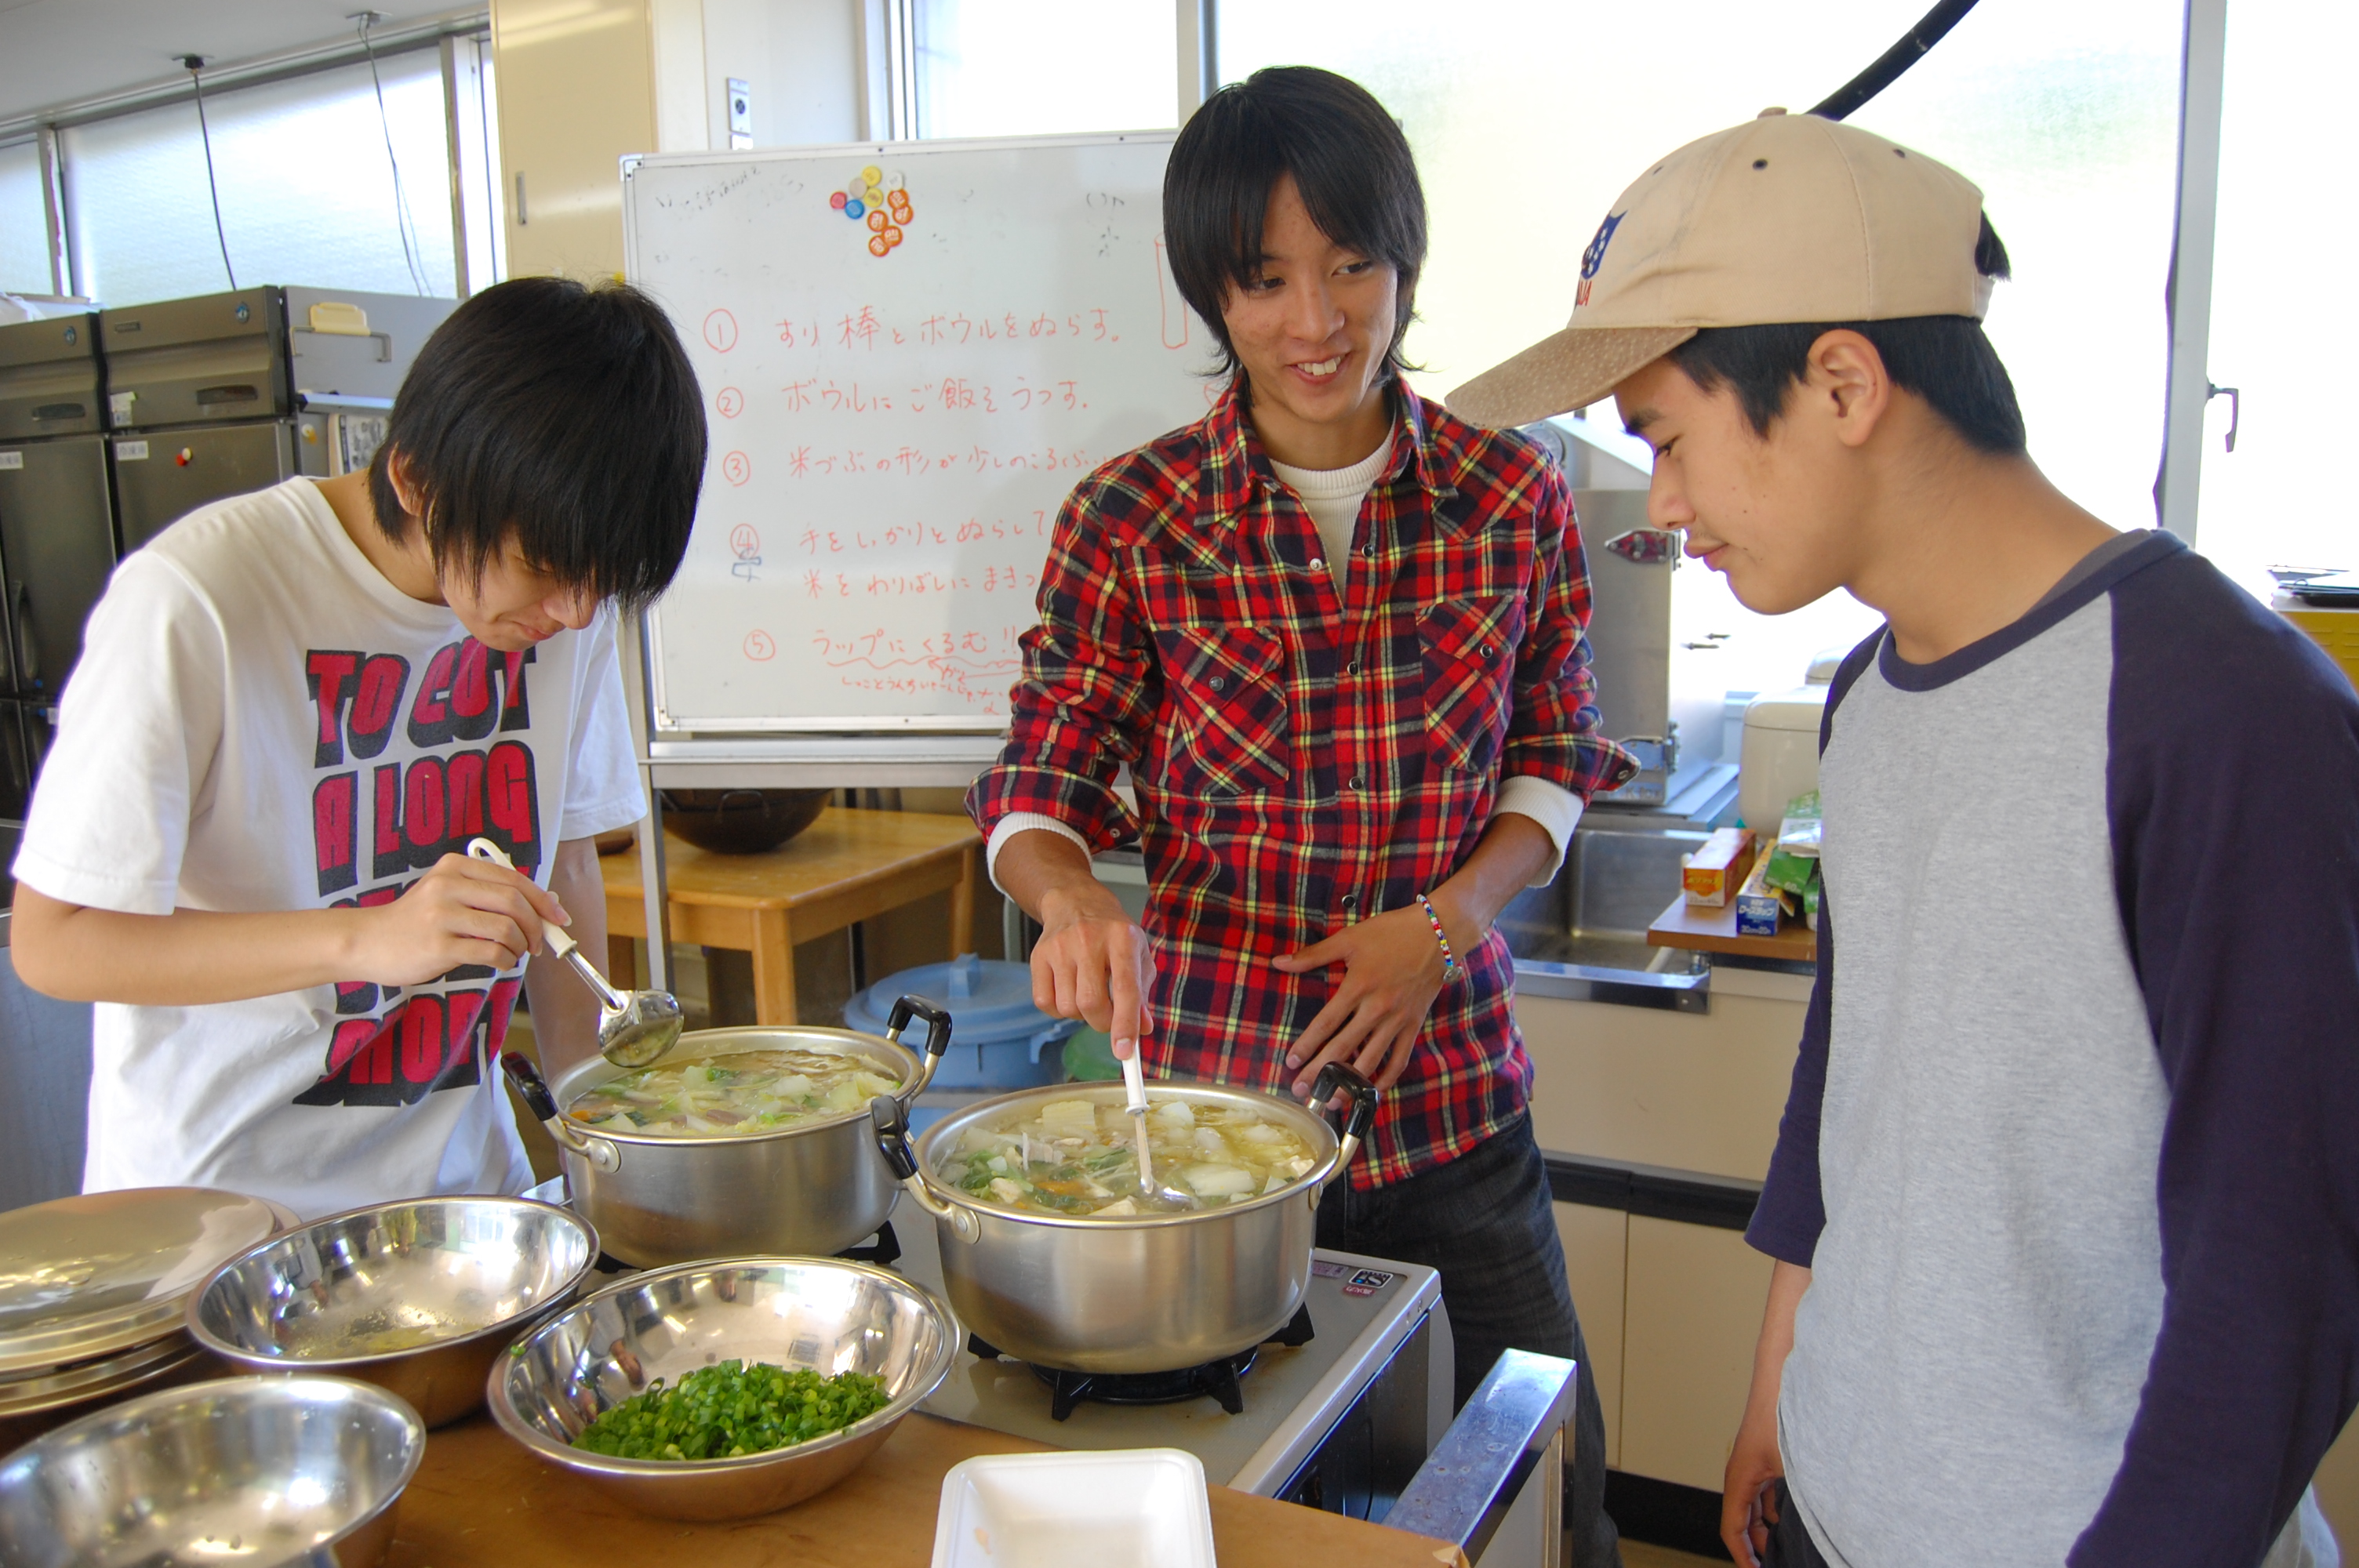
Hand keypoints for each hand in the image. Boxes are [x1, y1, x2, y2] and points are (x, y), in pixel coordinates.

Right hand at [348, 852, 569, 985]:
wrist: (367, 942)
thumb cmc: (415, 921)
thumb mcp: (448, 893)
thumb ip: (491, 894)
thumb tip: (548, 903)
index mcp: (455, 867)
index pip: (513, 879)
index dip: (542, 900)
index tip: (558, 918)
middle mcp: (448, 885)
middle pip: (514, 902)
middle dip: (536, 926)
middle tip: (539, 943)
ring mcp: (442, 915)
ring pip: (506, 928)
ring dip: (521, 946)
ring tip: (515, 953)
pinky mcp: (439, 946)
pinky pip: (490, 953)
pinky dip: (505, 960)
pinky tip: (500, 962)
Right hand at [1030, 891, 1155, 1058]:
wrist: (1076, 903)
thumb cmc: (1113, 933)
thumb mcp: (1137, 956)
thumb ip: (1141, 994)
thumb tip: (1142, 1029)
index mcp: (1122, 938)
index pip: (1125, 989)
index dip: (1125, 1025)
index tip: (1124, 1052)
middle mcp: (1089, 940)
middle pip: (1091, 1003)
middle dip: (1102, 1023)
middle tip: (1108, 1019)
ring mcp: (1060, 947)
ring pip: (1067, 1007)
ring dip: (1081, 1014)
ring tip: (1088, 994)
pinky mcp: (1039, 956)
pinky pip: (1045, 1003)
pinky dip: (1059, 1009)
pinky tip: (1069, 992)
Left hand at [1271, 892, 1469, 1096]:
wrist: (1438, 934)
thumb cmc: (1391, 933)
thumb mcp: (1349, 938)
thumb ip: (1313, 955)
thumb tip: (1278, 962)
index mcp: (1357, 987)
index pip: (1325, 1024)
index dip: (1307, 1046)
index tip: (1292, 1062)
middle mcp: (1376, 1009)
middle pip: (1343, 1048)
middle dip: (1320, 1073)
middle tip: (1302, 1090)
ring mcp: (1397, 1020)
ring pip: (1370, 1061)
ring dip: (1350, 1084)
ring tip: (1332, 1101)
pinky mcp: (1414, 1025)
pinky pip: (1399, 1059)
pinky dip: (1386, 1077)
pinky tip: (1372, 1090)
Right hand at [1721, 1391, 1783, 1565]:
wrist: (1782, 1379)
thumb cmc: (1781, 1415)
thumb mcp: (1792, 1466)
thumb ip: (1798, 1500)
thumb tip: (1814, 1528)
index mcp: (1739, 1480)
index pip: (1732, 1530)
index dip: (1742, 1557)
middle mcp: (1742, 1475)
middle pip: (1742, 1523)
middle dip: (1755, 1548)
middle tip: (1773, 1564)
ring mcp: (1754, 1467)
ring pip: (1754, 1509)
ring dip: (1766, 1530)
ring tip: (1783, 1549)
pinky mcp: (1767, 1460)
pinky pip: (1764, 1494)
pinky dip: (1774, 1512)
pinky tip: (1790, 1519)